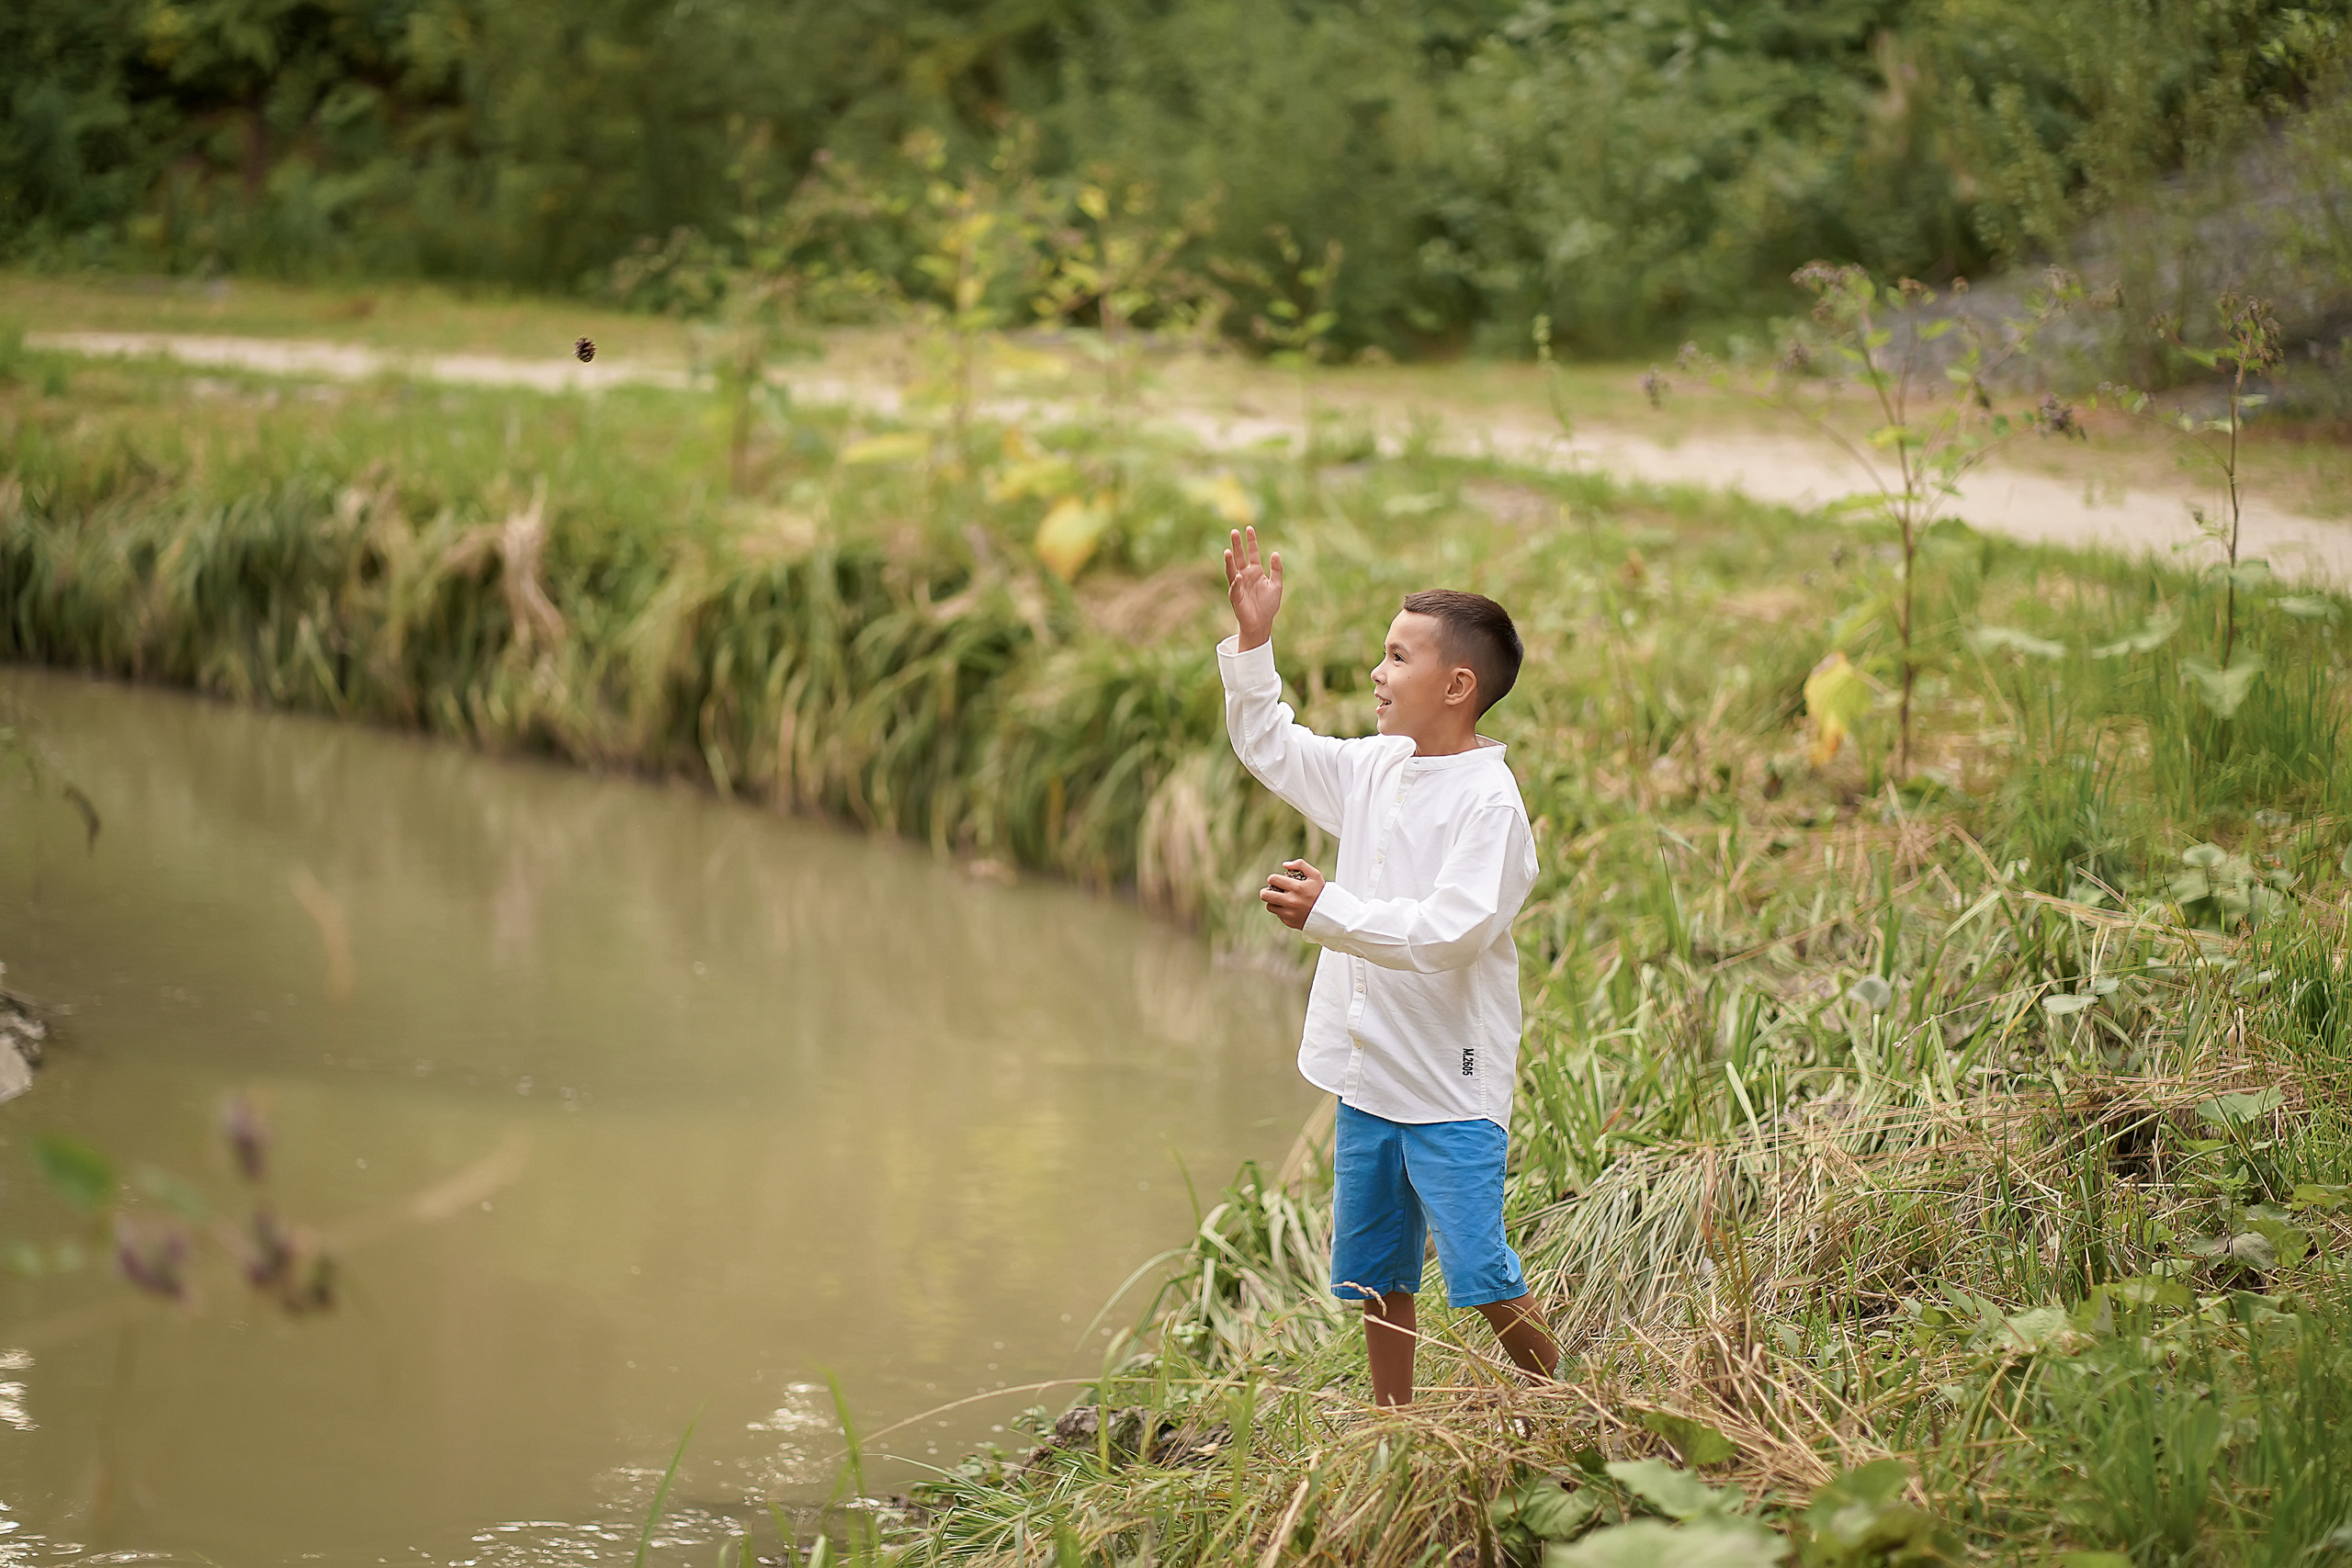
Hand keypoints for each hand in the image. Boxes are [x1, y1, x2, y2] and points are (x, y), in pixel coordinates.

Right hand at [1222, 526, 1282, 651]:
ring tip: (1228, 551)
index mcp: (1255, 571)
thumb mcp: (1276, 585)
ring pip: (1232, 570)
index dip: (1251, 541)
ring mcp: (1239, 585)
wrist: (1262, 623)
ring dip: (1230, 562)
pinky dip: (1236, 582)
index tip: (1249, 528)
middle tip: (1234, 531)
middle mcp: (1245, 575)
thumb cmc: (1268, 605)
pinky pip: (1235, 588)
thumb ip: (1277, 570)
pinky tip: (1238, 576)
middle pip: (1240, 557)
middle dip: (1237, 545)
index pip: (1253, 553)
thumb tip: (1276, 553)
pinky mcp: (1236, 597)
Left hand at [1259, 859, 1323, 929]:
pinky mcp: (1289, 922)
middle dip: (1265, 891)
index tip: (1277, 880)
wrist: (1329, 914)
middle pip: (1265, 895)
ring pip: (1269, 906)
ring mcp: (1289, 913)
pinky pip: (1278, 914)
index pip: (1272, 879)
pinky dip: (1281, 910)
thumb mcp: (1315, 875)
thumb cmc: (1321, 892)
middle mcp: (1291, 901)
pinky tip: (1290, 907)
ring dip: (1273, 901)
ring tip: (1280, 899)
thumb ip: (1300, 864)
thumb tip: (1284, 865)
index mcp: (1297, 887)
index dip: (1272, 879)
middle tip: (1270, 890)